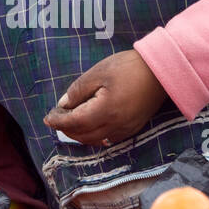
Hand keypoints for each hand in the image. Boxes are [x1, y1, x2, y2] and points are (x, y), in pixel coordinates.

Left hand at [43, 50, 166, 146]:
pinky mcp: (133, 128)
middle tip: (57, 118)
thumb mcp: (98, 73)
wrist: (161, 71)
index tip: (47, 118)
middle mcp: (115, 126)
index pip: (74, 123)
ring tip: (71, 122)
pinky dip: (95, 135)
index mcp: (105, 111)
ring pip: (96, 140)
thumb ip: (78, 90)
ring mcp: (126, 129)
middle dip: (67, 129)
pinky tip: (91, 125)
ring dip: (80, 134)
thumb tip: (64, 104)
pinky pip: (109, 138)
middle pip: (83, 136)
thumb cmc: (129, 67)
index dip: (58, 122)